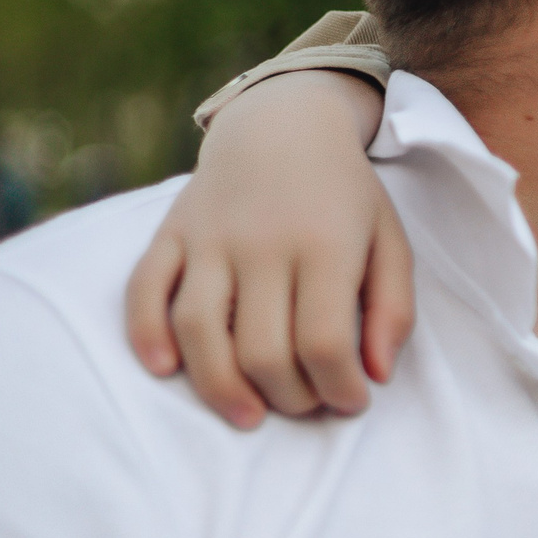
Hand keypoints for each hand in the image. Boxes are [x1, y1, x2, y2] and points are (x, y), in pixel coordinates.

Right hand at [125, 72, 413, 427]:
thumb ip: (393, 308)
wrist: (282, 123)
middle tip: (306, 404)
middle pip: (261, 349)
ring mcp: (210, 238)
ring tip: (249, 414)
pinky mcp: (171, 233)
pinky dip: (146, 334)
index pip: (324, 341)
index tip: (351, 402)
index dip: (339, 388)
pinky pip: (144, 289)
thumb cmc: (343, 193)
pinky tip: (165, 368)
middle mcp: (262, 243)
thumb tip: (376, 375)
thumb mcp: (389, 239)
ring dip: (221, 388)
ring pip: (199, 329)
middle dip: (288, 397)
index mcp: (326, 245)